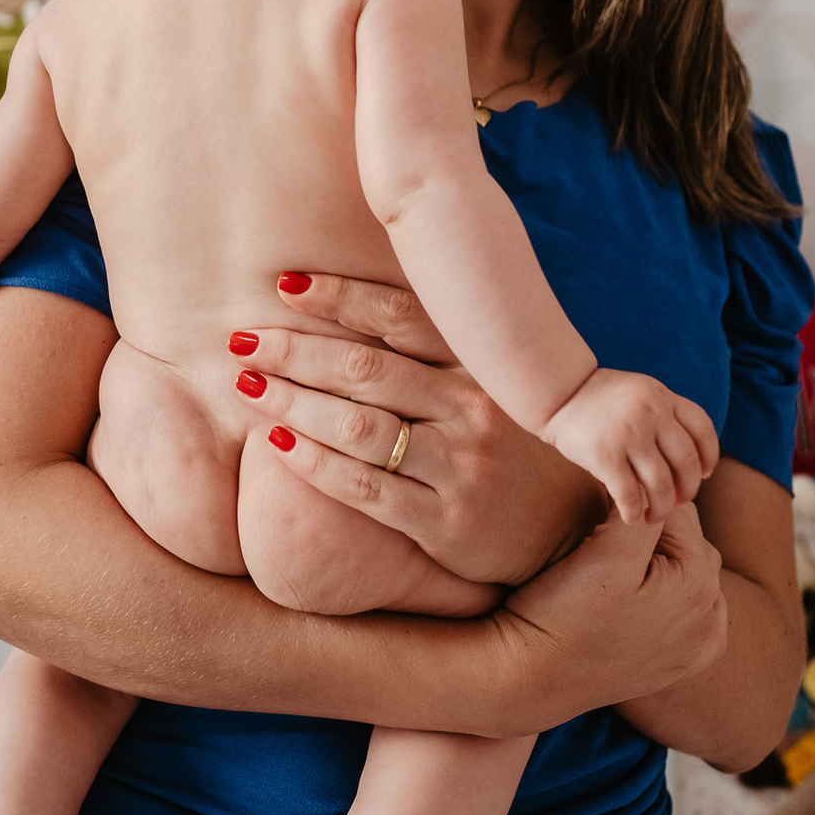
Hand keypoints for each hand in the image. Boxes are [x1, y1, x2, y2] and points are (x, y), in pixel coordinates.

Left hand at [230, 273, 606, 585]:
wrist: (574, 530)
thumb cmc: (514, 442)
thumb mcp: (493, 384)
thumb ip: (440, 346)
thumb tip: (363, 296)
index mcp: (480, 365)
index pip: (400, 315)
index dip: (338, 296)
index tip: (284, 284)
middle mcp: (473, 408)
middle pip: (366, 367)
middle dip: (294, 349)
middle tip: (240, 338)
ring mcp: (460, 466)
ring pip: (358, 424)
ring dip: (292, 401)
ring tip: (246, 383)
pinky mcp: (445, 522)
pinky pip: (364, 488)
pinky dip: (314, 463)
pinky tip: (275, 444)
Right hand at [496, 506, 727, 726]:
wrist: (534, 678)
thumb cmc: (563, 611)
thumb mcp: (606, 552)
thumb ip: (644, 510)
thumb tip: (656, 486)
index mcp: (700, 582)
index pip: (677, 511)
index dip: (636, 504)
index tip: (599, 511)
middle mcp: (711, 617)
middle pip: (687, 542)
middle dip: (653, 533)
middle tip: (602, 536)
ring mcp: (699, 646)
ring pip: (687, 574)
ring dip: (660, 563)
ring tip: (613, 567)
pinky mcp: (683, 664)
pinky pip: (687, 612)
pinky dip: (668, 598)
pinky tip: (635, 597)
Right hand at [540, 370, 719, 524]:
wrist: (555, 392)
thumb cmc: (598, 400)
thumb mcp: (639, 394)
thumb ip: (663, 416)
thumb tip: (690, 466)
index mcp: (662, 396)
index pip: (702, 430)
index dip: (708, 457)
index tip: (704, 475)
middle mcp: (651, 412)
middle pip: (686, 462)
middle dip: (687, 489)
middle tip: (677, 502)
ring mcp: (629, 433)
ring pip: (660, 484)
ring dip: (662, 508)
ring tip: (654, 517)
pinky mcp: (604, 454)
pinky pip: (628, 493)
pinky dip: (634, 511)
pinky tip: (632, 517)